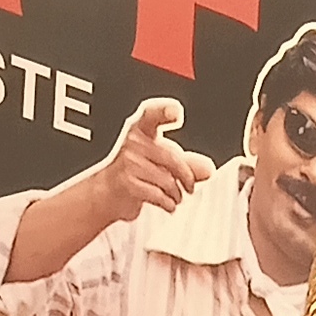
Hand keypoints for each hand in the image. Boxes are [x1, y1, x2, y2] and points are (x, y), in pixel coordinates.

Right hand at [95, 98, 212, 228]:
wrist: (107, 192)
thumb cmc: (136, 171)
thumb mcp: (163, 162)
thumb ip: (188, 163)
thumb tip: (208, 169)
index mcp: (142, 128)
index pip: (153, 113)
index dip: (165, 111)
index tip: (176, 113)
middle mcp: (134, 142)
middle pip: (172, 157)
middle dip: (187, 177)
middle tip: (190, 187)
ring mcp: (128, 162)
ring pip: (167, 180)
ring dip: (177, 194)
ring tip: (176, 197)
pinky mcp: (126, 183)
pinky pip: (158, 194)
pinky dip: (168, 203)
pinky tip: (168, 204)